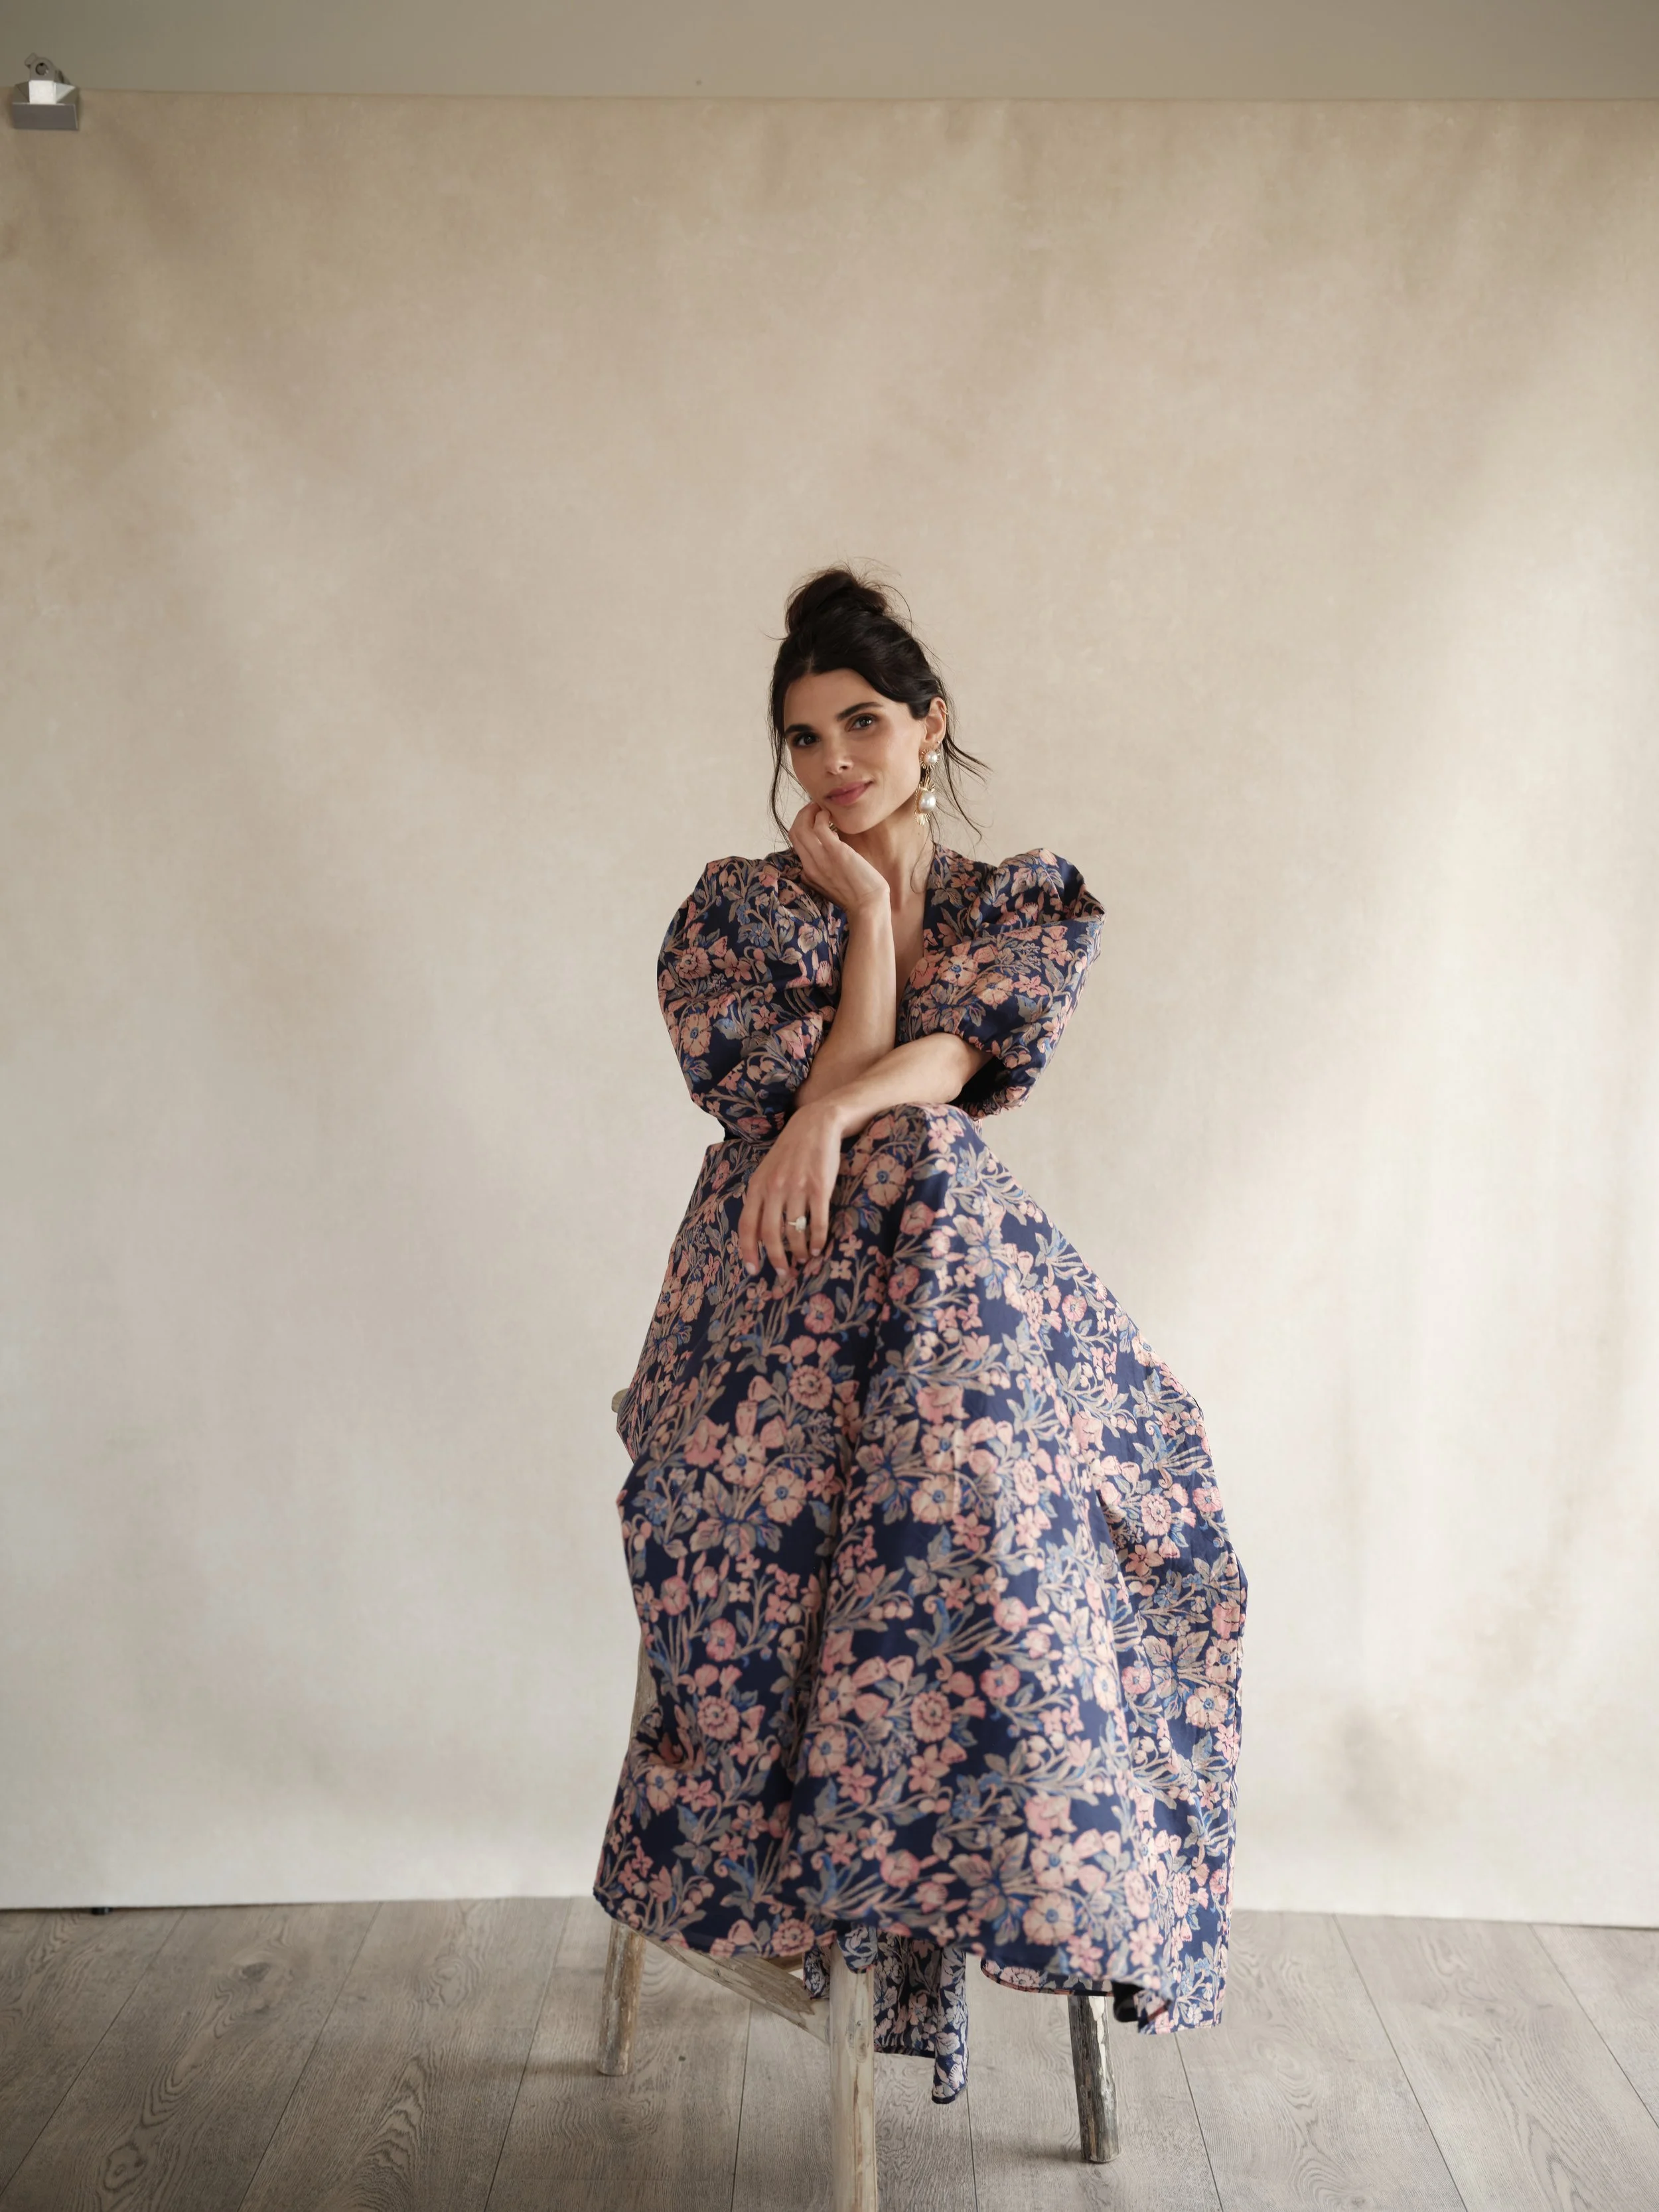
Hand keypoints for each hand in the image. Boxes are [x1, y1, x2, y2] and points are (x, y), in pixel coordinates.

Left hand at [739, 1097, 844, 1282]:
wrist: (817, 1124)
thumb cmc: (791, 1150)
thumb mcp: (767, 1169)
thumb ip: (761, 1195)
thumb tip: (758, 1229)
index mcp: (757, 1186)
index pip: (747, 1225)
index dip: (748, 1251)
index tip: (753, 1270)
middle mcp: (774, 1189)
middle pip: (770, 1234)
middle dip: (776, 1259)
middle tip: (784, 1273)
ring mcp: (797, 1188)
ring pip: (795, 1232)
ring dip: (800, 1252)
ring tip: (805, 1259)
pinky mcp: (820, 1188)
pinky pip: (817, 1222)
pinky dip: (818, 1240)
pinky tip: (820, 1248)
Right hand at [789, 803, 887, 919]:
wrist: (869, 907)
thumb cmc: (857, 895)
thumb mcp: (831, 885)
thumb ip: (823, 871)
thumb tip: (825, 853)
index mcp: (808, 873)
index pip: (795, 843)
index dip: (802, 825)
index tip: (813, 817)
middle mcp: (810, 866)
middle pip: (793, 832)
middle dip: (803, 814)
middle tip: (816, 808)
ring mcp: (821, 859)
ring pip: (801, 827)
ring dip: (810, 812)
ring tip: (823, 809)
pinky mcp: (835, 853)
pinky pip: (819, 826)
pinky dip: (822, 816)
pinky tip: (832, 817)